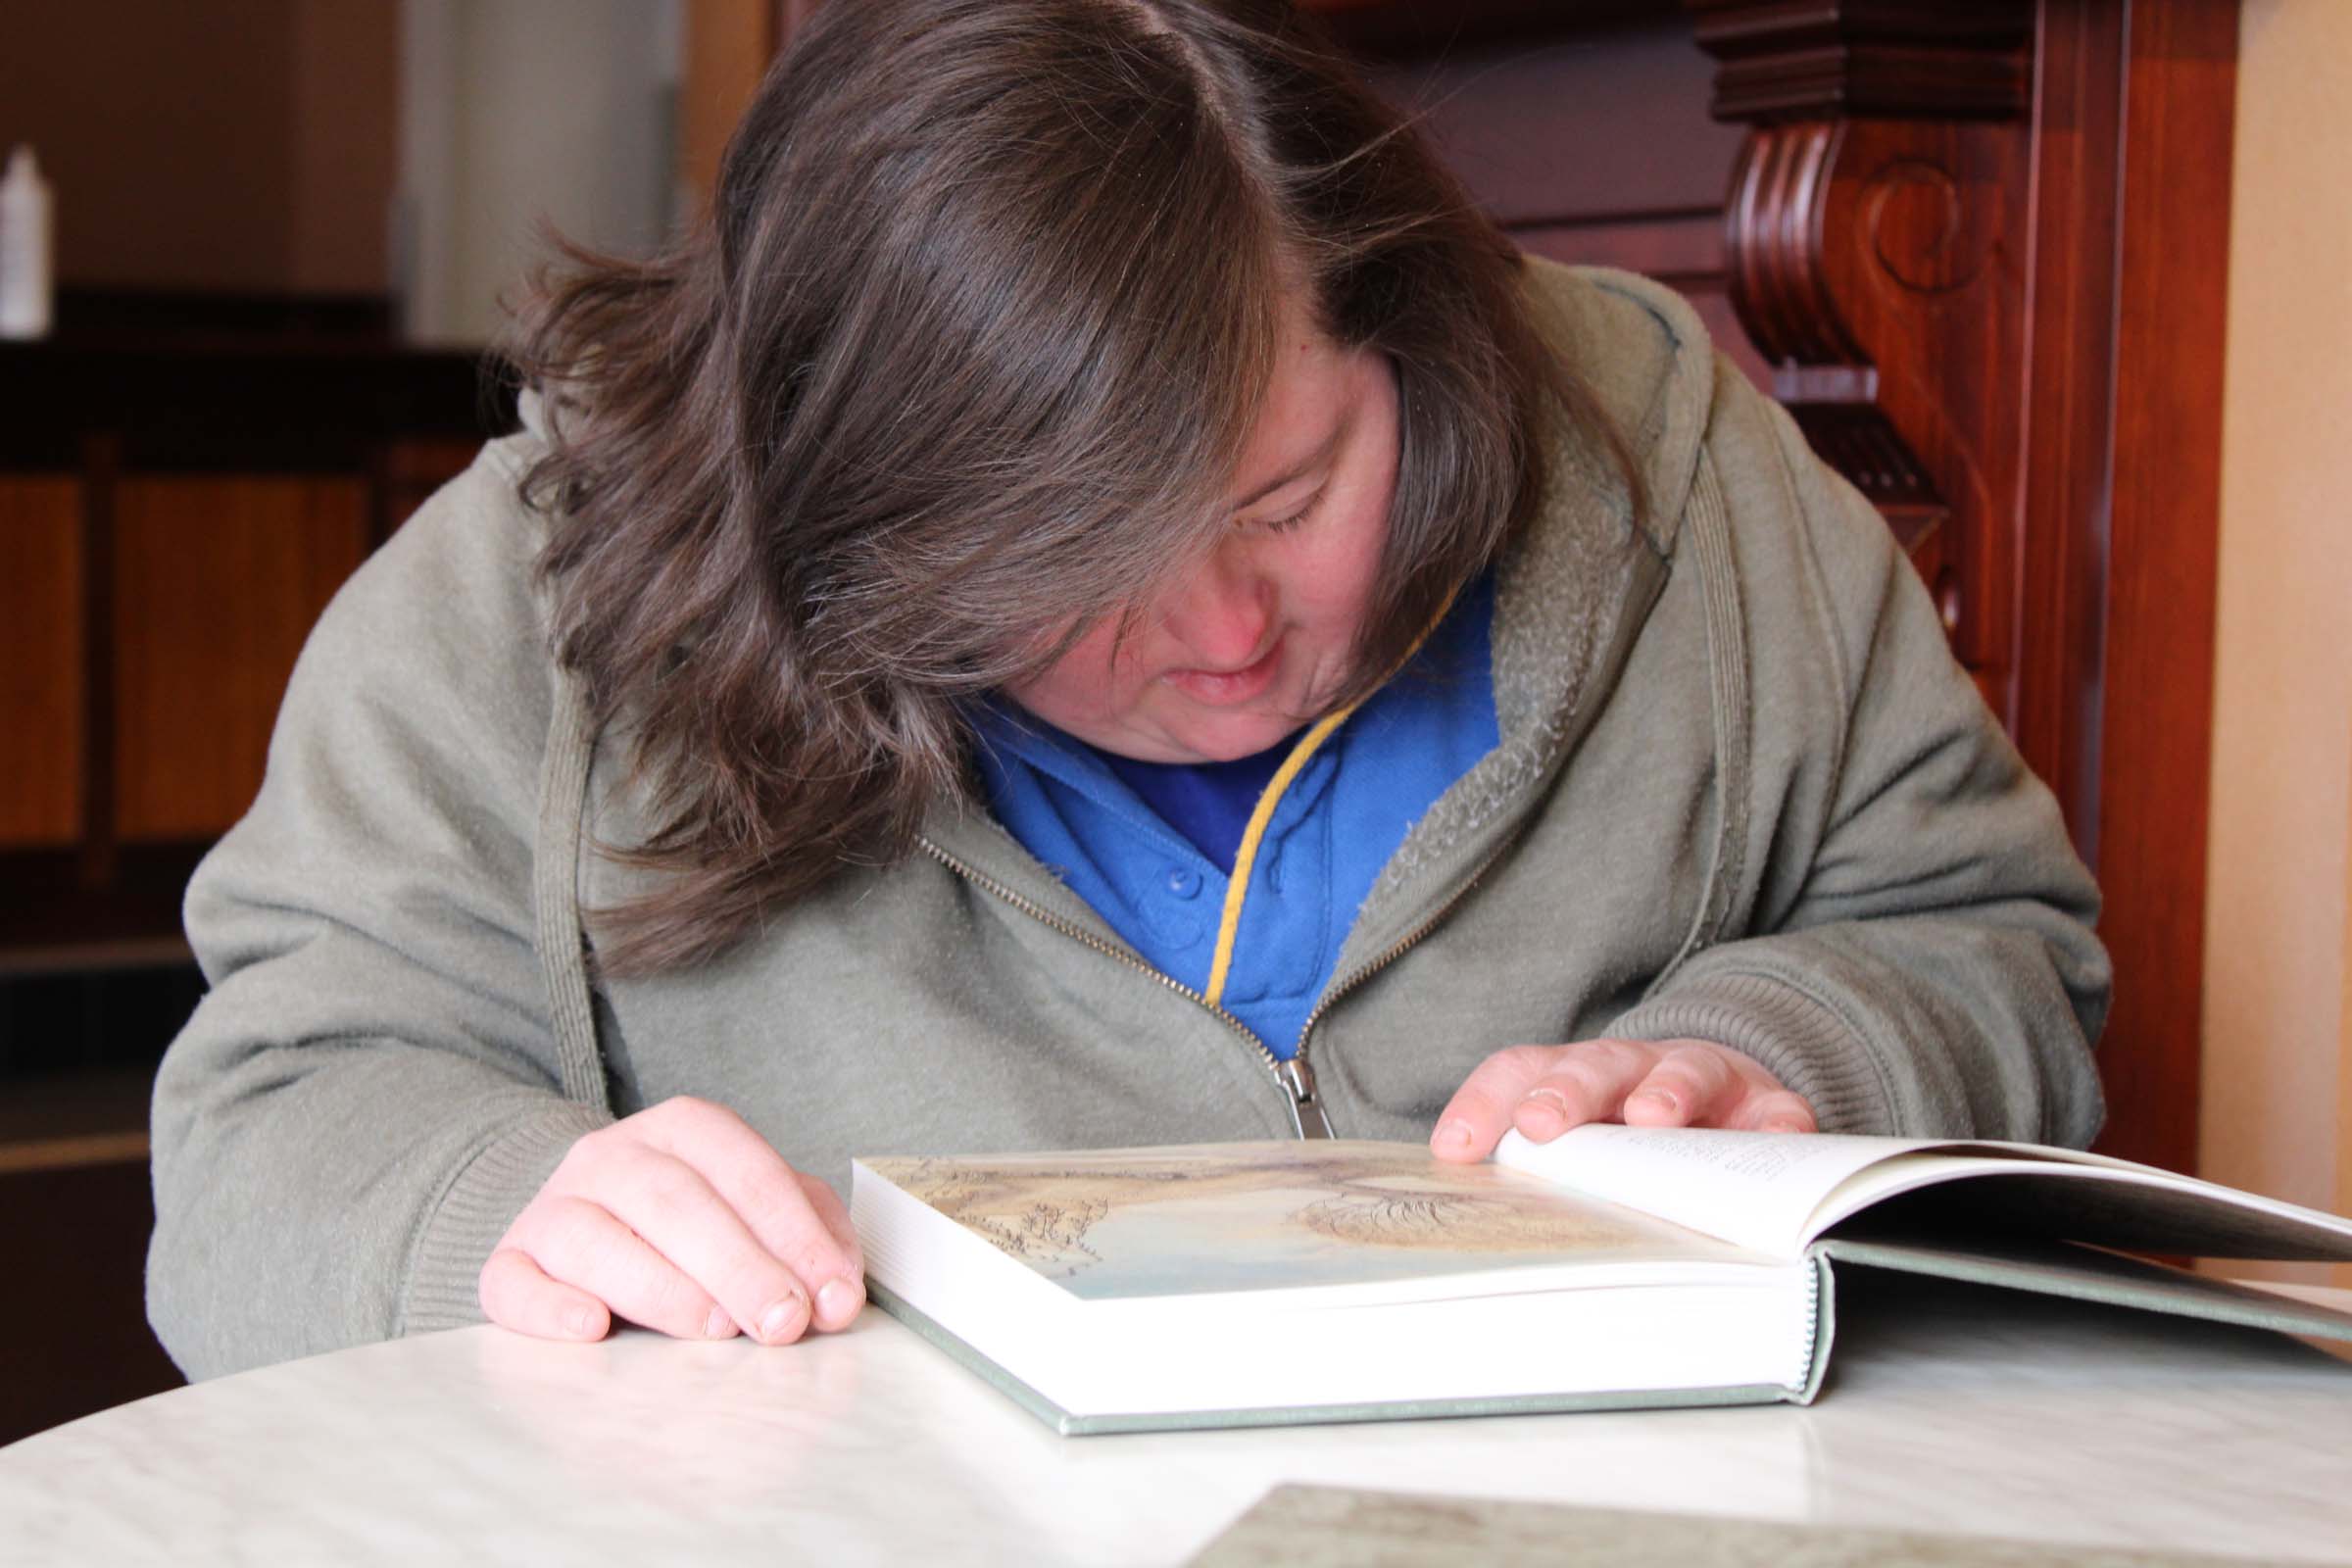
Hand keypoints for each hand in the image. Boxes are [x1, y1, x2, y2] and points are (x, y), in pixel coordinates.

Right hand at [479, 1096, 864, 1344]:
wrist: (589, 1213)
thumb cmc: (693, 1220)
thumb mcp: (758, 1206)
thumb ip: (810, 1235)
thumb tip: (839, 1295)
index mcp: (684, 1129)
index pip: (745, 1170)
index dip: (794, 1235)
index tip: (832, 1298)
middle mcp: (612, 1156)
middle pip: (675, 1202)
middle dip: (740, 1266)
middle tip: (783, 1323)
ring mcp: (555, 1206)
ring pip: (595, 1238)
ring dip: (661, 1287)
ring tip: (713, 1328)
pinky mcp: (510, 1259)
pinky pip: (514, 1281)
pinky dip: (550, 1308)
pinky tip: (593, 1328)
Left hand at [1430, 1038, 1816, 1162]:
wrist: (1729, 1090)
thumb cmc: (1635, 1130)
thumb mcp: (1584, 1138)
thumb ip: (1535, 1163)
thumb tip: (1463, 1195)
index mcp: (1576, 1075)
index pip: (1520, 1072)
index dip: (1484, 1104)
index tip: (1455, 1149)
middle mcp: (1636, 1068)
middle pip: (1596, 1066)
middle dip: (1567, 1091)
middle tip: (1541, 1122)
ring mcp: (1706, 1080)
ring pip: (1686, 1070)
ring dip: (1666, 1090)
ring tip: (1652, 1118)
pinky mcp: (1767, 1104)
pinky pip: (1777, 1110)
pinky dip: (1778, 1125)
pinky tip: (1776, 1142)